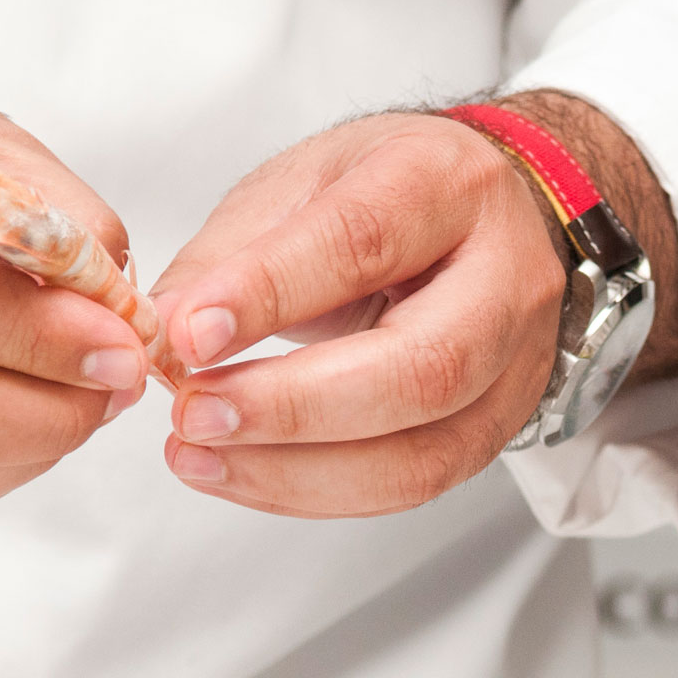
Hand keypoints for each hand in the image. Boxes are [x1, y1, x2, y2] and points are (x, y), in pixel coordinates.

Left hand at [149, 93, 677, 518]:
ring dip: (298, 470)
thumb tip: (162, 337)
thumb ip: (229, 257)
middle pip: (421, 367)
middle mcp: (505, 279)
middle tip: (194, 413)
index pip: (363, 242)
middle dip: (293, 406)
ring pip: (424, 450)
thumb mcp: (302, 185)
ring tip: (200, 455)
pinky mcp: (499, 430)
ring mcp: (516, 366)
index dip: (269, 295)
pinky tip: (246, 473)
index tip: (186, 334)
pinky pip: (415, 484)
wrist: (494, 219)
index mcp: (449, 185)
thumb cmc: (391, 196)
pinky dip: (316, 491)